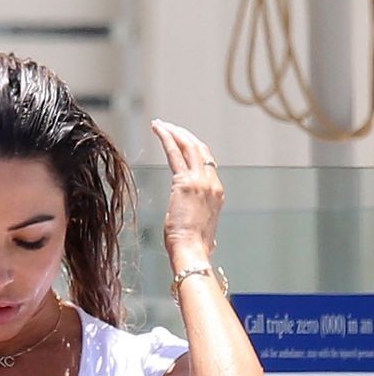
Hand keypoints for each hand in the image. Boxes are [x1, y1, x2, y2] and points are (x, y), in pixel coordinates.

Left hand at [153, 119, 222, 268]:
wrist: (192, 251)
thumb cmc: (193, 247)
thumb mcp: (202, 230)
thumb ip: (202, 222)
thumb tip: (200, 228)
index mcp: (217, 193)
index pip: (207, 163)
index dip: (194, 150)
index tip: (182, 142)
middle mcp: (212, 183)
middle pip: (200, 149)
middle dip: (184, 136)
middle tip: (170, 127)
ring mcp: (201, 181)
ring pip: (189, 146)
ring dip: (174, 132)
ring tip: (161, 124)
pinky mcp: (185, 183)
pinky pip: (175, 153)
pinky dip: (166, 138)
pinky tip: (158, 129)